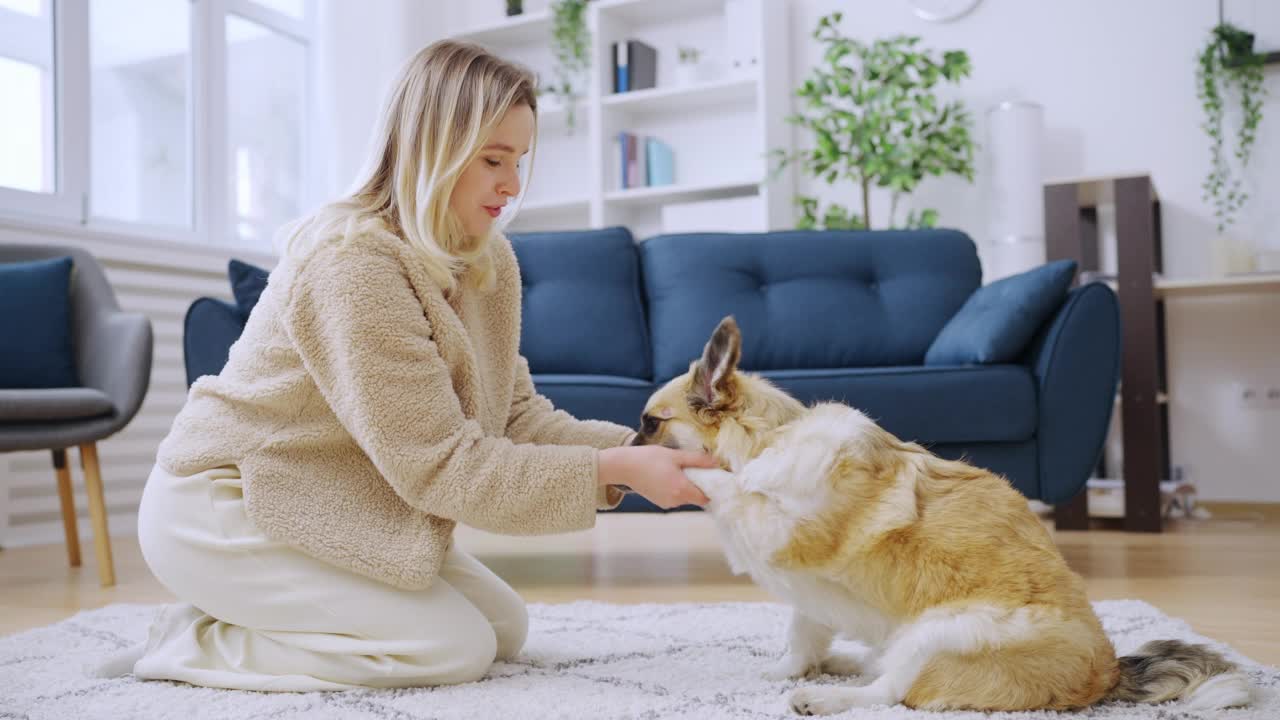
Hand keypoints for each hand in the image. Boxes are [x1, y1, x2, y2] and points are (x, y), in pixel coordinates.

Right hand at [598, 445, 715, 508]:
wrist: (623, 467)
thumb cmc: (648, 458)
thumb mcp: (675, 455)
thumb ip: (698, 460)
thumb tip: (717, 463)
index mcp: (682, 489)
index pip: (706, 498)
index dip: (712, 488)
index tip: (712, 476)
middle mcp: (675, 501)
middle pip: (696, 497)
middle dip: (698, 485)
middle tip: (693, 467)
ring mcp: (667, 503)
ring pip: (686, 497)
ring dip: (686, 486)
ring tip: (677, 470)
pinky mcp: (659, 502)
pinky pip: (675, 497)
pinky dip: (676, 489)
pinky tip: (668, 475)